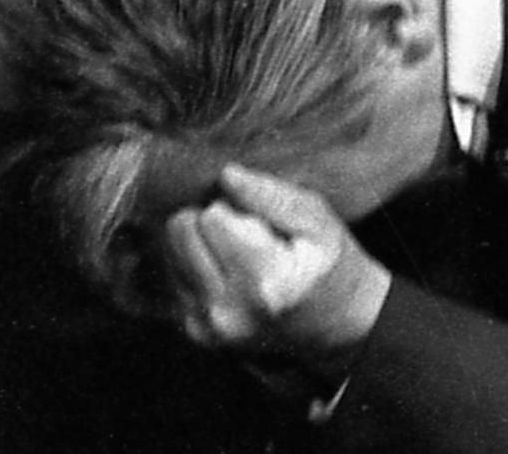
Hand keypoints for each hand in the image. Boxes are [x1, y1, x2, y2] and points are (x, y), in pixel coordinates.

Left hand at [152, 160, 389, 372]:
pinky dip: (193, 266)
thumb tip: (227, 174)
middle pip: (181, 230)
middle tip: (245, 235)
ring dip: (197, 243)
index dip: (234, 208)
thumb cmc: (329, 267)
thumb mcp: (318, 222)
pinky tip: (227, 273)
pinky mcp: (197, 333)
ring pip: (169, 249)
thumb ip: (272, 195)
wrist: (339, 327)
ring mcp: (210, 327)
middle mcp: (230, 311)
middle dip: (208, 221)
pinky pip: (171, 275)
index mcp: (265, 283)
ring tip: (237, 255)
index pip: (212, 215)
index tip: (260, 223)